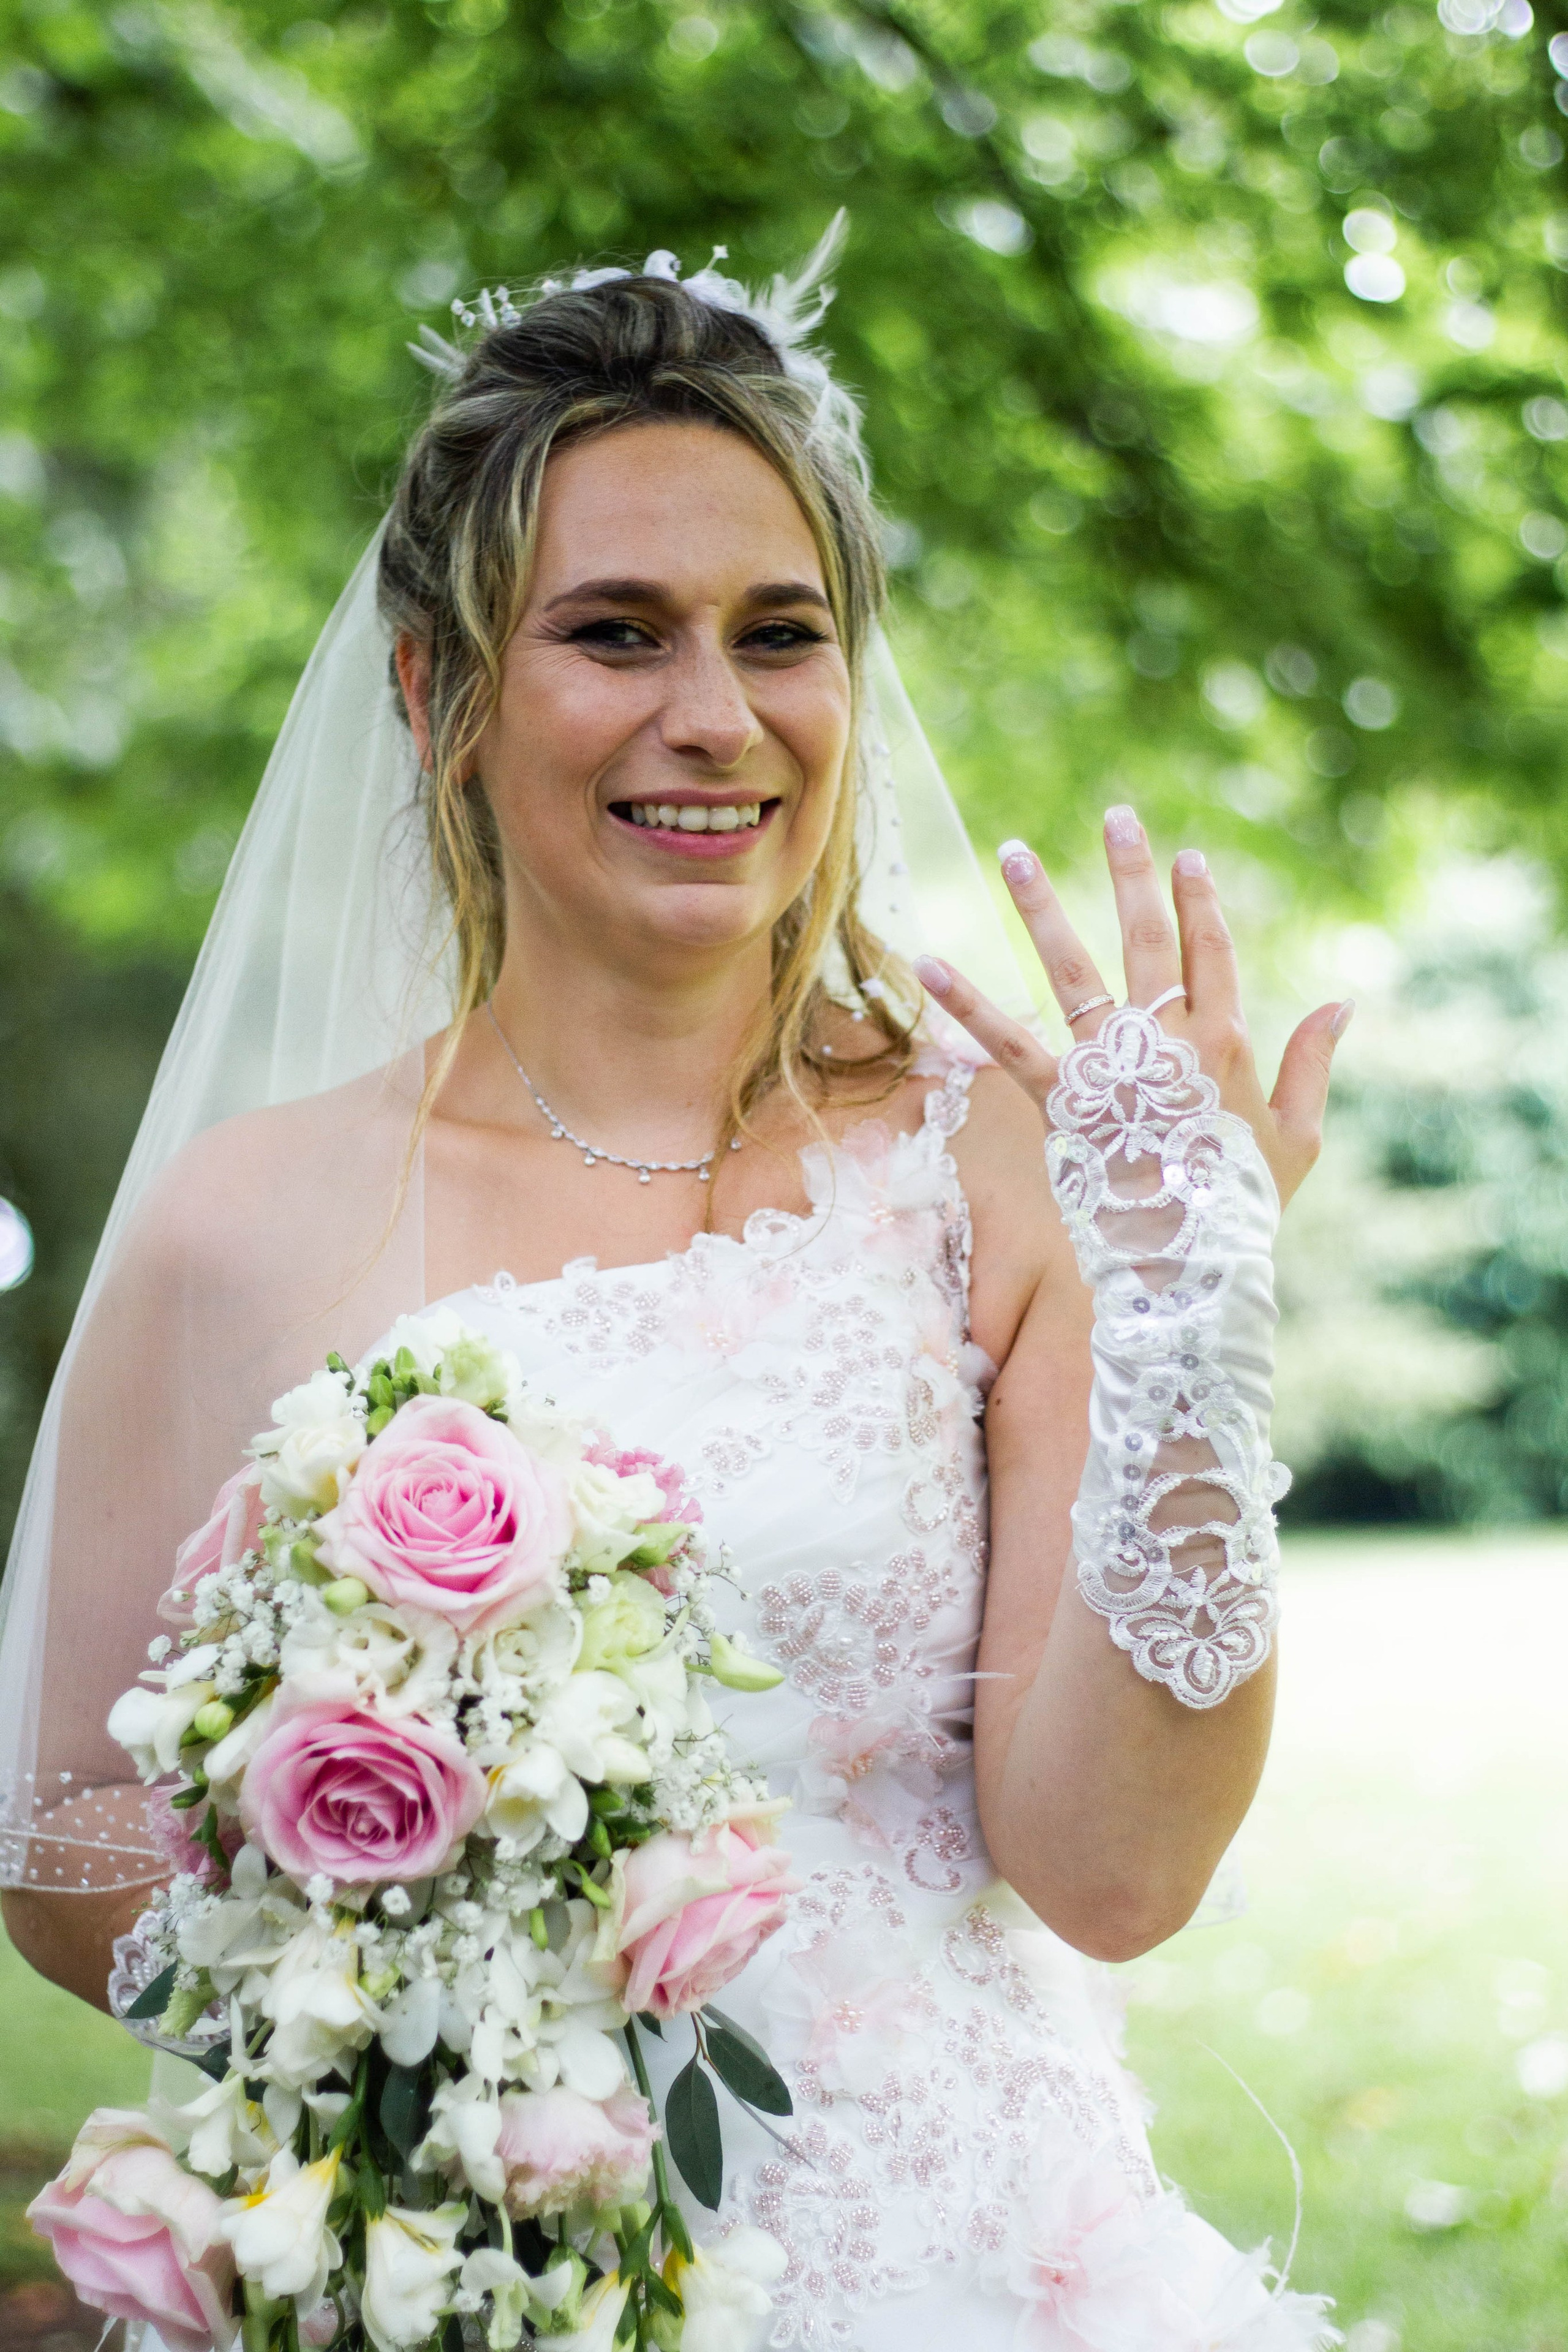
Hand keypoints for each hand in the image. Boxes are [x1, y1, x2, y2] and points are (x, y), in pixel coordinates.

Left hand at [912, 804, 1350, 1208]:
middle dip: (1131, 872)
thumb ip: (1314, 1063)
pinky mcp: (1063, 1098)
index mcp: (1228, 1043)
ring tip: (1014, 852)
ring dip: (1042, 908)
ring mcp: (1113, 1067)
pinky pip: (1007, 1041)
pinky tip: (929, 960)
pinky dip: (965, 1002)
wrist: (1192, 1265)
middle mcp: (1170, 1042)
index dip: (1199, 900)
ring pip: (1074, 970)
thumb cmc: (1246, 1205)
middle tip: (1115, 815)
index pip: (1213, 950)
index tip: (1185, 856)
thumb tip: (1344, 1003)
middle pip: (1149, 938)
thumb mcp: (1298, 1135)